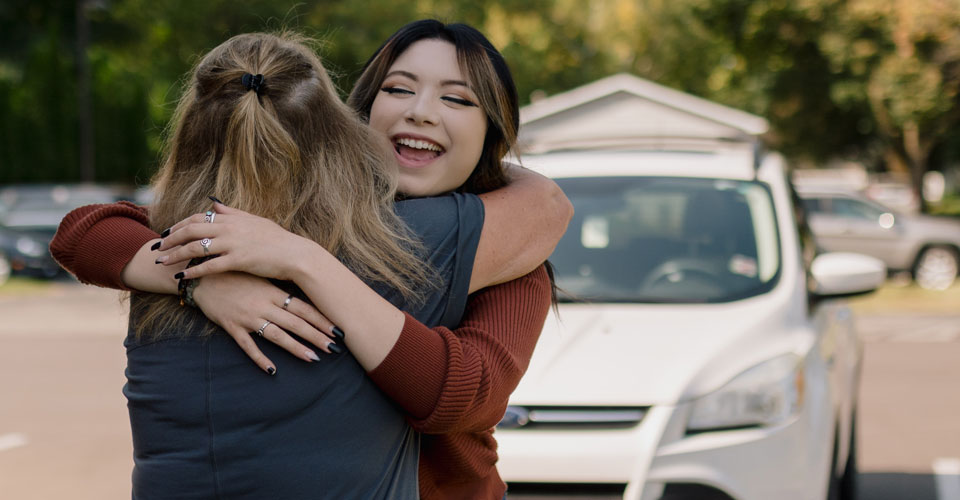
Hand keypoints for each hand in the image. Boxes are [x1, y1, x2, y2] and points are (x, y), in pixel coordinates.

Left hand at [156, 202, 313, 280]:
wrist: (295, 255)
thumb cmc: (278, 240)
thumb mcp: (255, 221)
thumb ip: (233, 213)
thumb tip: (215, 205)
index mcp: (232, 218)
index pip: (198, 218)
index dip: (179, 225)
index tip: (167, 233)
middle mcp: (229, 228)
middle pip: (191, 230)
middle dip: (171, 239)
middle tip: (157, 247)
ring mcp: (233, 244)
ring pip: (196, 247)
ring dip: (175, 254)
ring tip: (162, 261)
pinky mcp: (238, 260)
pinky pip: (209, 266)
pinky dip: (194, 270)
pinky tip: (182, 276)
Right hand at [192, 271, 341, 373]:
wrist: (202, 276)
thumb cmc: (234, 274)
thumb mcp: (259, 276)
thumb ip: (279, 288)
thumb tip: (302, 296)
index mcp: (273, 292)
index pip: (303, 308)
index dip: (322, 320)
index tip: (338, 330)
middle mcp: (264, 305)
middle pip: (295, 324)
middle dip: (317, 336)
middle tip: (335, 348)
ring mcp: (248, 317)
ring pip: (277, 335)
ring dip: (296, 348)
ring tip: (314, 358)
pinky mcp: (232, 327)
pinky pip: (248, 346)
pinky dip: (260, 358)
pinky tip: (272, 369)